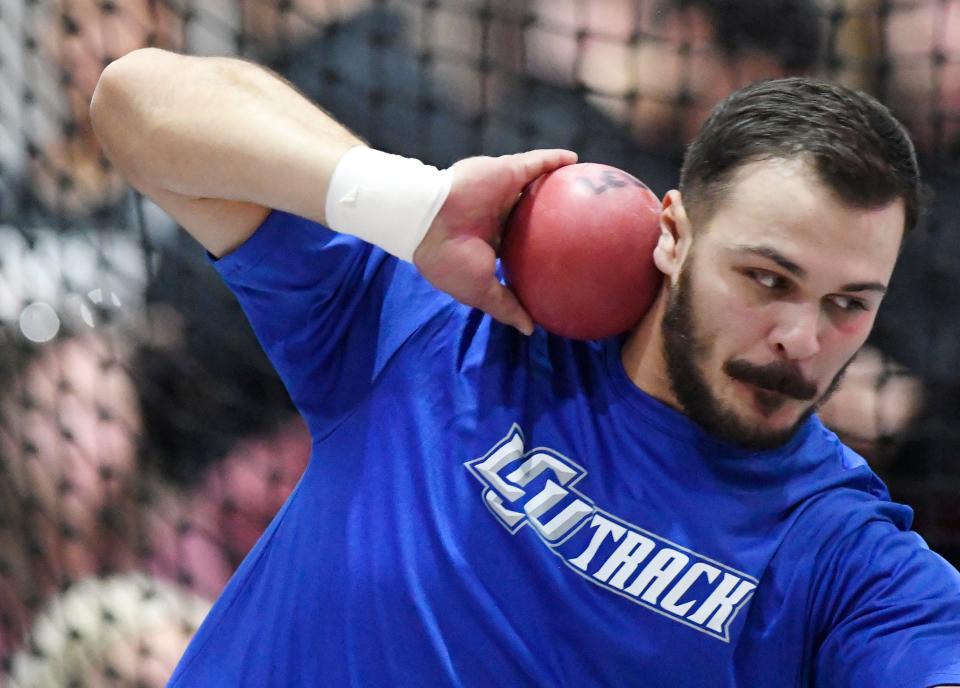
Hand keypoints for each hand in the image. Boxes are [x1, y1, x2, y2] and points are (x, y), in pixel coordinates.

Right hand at [413, 149, 577, 334]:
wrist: (429, 223)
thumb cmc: (452, 261)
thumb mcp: (482, 291)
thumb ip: (507, 306)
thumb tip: (531, 329)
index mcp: (492, 240)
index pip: (522, 243)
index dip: (540, 248)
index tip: (563, 257)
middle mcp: (498, 215)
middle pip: (533, 212)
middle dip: (555, 215)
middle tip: (582, 222)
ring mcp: (501, 192)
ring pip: (536, 184)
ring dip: (558, 182)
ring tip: (584, 184)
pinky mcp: (504, 172)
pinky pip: (534, 163)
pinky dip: (552, 159)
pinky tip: (573, 159)